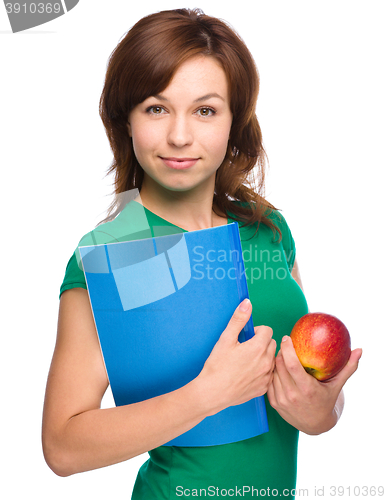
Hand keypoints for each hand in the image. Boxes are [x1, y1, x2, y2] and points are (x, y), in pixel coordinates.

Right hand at [198, 299, 276, 415]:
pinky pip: (269, 374)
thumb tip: (247, 303)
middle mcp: (266, 362)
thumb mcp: (225, 339)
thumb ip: (238, 319)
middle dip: (261, 342)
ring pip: (272, 359)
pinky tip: (248, 373)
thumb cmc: (217, 366)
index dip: (256, 331)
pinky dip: (262, 371)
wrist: (212, 392)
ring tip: (246, 361)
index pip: (267, 330)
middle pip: (272, 344)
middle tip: (245, 348)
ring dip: (263, 356)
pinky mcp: (263, 388)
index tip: (245, 337)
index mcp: (258, 347)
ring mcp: (266, 376)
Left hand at [267, 335, 361, 433]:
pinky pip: (269, 381)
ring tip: (282, 356)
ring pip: (272, 372)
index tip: (287, 338)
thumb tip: (359, 350)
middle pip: (279, 365)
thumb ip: (348, 367)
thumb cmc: (326, 400)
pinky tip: (278, 368)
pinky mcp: (274, 403)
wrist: (315, 424)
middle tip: (284, 345)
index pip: (291, 364)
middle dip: (280, 352)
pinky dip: (272, 372)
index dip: (287, 348)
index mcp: (307, 389)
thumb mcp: (337, 385)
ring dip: (275, 361)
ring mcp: (281, 400)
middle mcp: (292, 395)